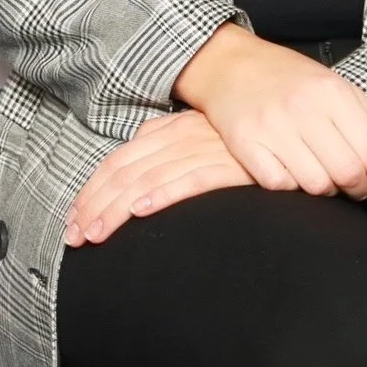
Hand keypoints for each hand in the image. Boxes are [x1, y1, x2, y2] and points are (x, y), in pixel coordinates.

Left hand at [63, 108, 254, 245]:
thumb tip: (133, 171)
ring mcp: (206, 148)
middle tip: (76, 236)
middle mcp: (183, 135)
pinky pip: (191, 178)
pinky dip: (164, 193)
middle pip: (126, 170)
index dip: (92, 190)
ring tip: (97, 233)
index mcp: (171, 129)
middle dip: (95, 204)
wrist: (292, 136)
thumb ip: (166, 148)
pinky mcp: (231, 164)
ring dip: (118, 207)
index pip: (119, 159)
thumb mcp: (199, 139)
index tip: (74, 219)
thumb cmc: (244, 144)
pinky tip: (143, 210)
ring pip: (149, 177)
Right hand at [171, 26, 366, 200]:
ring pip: (316, 185)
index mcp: (333, 91)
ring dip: (328, 190)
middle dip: (361, 190)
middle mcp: (303, 107)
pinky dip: (292, 187)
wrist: (230, 65)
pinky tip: (295, 172)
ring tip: (327, 178)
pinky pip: (280, 186)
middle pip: (348, 172)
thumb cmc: (290, 79)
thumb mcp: (340, 90)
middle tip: (359, 188)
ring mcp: (271, 126)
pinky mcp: (245, 144)